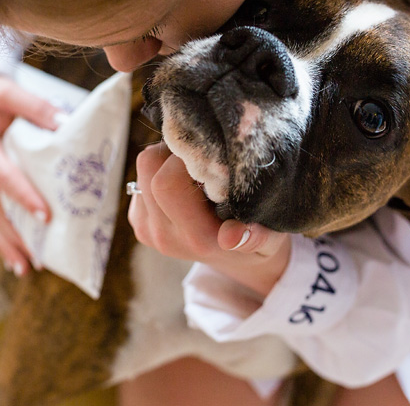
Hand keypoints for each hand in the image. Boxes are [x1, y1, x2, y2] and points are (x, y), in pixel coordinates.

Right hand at [0, 74, 63, 274]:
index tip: (45, 217)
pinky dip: (2, 238)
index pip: (4, 176)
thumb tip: (64, 122)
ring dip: (7, 246)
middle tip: (36, 260)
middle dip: (14, 237)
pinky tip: (16, 258)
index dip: (24, 197)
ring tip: (27, 268)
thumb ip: (35, 107)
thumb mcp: (9, 91)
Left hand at [128, 142, 291, 295]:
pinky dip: (162, 168)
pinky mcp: (138, 220)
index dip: (187, 156)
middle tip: (204, 153)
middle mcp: (165, 236)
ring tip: (196, 167)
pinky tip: (186, 180)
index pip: (167, 183)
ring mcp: (147, 229)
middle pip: (148, 165)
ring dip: (168, 157)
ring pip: (143, 166)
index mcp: (197, 239)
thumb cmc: (260, 235)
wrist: (237, 259)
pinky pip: (141, 176)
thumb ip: (257, 237)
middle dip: (175, 150)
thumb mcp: (271, 237)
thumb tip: (231, 238)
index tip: (213, 152)